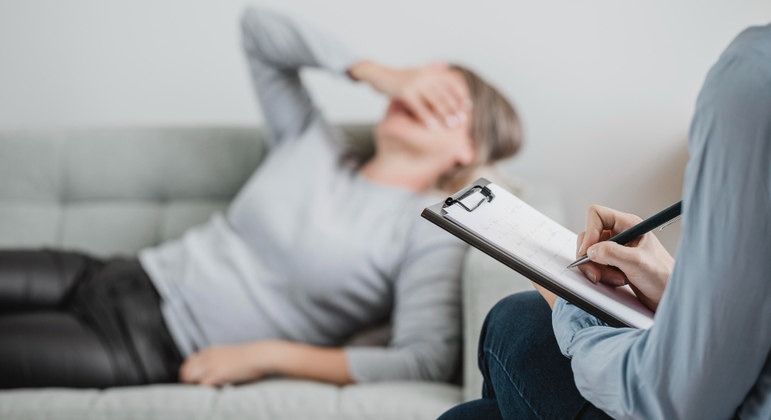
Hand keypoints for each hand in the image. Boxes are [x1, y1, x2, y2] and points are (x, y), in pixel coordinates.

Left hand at [179, 341, 279, 385]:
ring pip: (189, 377)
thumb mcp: (231, 354)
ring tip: (201, 392)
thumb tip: (220, 370)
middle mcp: (208, 357)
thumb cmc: (251, 357)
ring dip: (192, 385)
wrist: (260, 355)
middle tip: (195, 388)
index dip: (190, 371)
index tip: (194, 379)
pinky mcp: (216, 375)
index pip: (189, 360)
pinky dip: (201, 390)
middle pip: (185, 369)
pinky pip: (200, 385)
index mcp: (211, 351)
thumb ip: (221, 359)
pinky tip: (208, 393)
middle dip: (187, 380)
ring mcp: (211, 365)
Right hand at [348, 60, 470, 127]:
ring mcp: (415, 83)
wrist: (376, 74)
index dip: (460, 94)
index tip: (467, 107)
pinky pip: (419, 107)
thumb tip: (445, 66)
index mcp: (429, 71)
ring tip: (450, 125)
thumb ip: (430, 70)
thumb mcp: (416, 71)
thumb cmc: (397, 77)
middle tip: (461, 121)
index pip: (451, 82)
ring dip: (444, 114)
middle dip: (454, 108)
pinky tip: (432, 127)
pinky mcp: (405, 92)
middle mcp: (425, 75)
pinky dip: (427, 118)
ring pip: (434, 101)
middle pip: (444, 93)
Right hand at [576, 205, 674, 310]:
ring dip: (597, 268)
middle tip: (597, 272)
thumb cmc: (663, 276)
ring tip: (615, 278)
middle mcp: (620, 234)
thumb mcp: (637, 262)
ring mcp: (616, 249)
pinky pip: (594, 264)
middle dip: (590, 256)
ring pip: (590, 252)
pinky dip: (600, 275)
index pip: (597, 215)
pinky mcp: (613, 262)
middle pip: (589, 236)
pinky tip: (617, 280)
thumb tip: (590, 250)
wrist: (668, 295)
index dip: (589, 231)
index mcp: (629, 224)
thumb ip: (613, 253)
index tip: (588, 251)